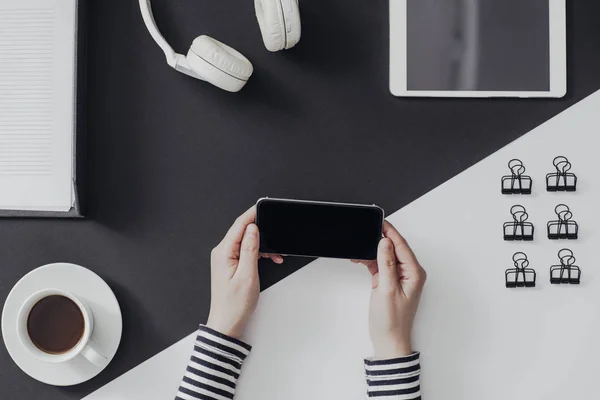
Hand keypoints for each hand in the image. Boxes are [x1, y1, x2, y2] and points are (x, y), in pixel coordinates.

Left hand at [206, 206, 282, 338]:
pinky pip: (245, 251)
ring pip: (246, 241)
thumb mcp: (247, 275)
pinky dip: (258, 253)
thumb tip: (253, 229)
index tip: (263, 206)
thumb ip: (250, 249)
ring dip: (262, 244)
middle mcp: (222, 253)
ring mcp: (225, 259)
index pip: (239, 225)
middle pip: (243, 231)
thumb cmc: (234, 305)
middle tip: (275, 232)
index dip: (252, 214)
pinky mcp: (231, 265)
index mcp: (223, 252)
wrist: (227, 324)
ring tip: (275, 254)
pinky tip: (269, 258)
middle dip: (261, 231)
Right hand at [354, 221, 426, 357]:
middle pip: (394, 248)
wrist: (388, 340)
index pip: (401, 245)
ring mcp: (399, 277)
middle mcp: (409, 273)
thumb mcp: (387, 289)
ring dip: (372, 251)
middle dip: (379, 239)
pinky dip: (370, 261)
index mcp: (414, 273)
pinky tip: (360, 259)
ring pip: (385, 255)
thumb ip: (387, 263)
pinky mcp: (389, 281)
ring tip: (359, 250)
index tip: (380, 221)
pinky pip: (380, 265)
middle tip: (366, 231)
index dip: (390, 231)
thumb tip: (385, 242)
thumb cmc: (392, 320)